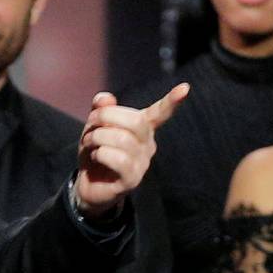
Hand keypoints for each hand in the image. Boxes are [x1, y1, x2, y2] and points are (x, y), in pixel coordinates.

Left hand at [76, 84, 189, 214]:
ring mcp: (142, 163)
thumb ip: (99, 109)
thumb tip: (105, 98)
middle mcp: (147, 145)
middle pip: (135, 121)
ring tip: (89, 143)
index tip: (185, 87)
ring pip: (122, 139)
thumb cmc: (96, 151)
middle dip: (106, 116)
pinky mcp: (132, 179)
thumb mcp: (94, 126)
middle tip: (91, 123)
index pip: (160, 113)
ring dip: (97, 137)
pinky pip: (119, 159)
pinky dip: (100, 153)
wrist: (88, 184)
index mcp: (142, 128)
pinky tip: (95, 157)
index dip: (171, 101)